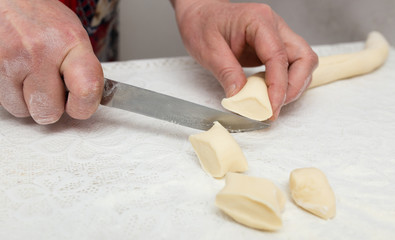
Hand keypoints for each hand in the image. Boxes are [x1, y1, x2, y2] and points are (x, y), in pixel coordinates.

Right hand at [0, 0, 102, 123]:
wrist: (7, 0)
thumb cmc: (41, 17)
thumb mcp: (73, 35)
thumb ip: (83, 69)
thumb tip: (89, 100)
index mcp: (71, 41)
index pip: (87, 90)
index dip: (84, 107)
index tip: (81, 105)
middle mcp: (41, 50)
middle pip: (50, 111)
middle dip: (51, 105)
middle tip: (51, 87)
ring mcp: (12, 59)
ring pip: (24, 110)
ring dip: (28, 100)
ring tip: (30, 75)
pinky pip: (6, 102)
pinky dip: (12, 93)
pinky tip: (17, 73)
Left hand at [171, 0, 317, 119]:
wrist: (201, 15)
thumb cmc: (203, 25)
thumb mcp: (209, 51)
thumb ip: (227, 73)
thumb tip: (241, 97)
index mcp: (258, 21)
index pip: (278, 56)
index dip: (278, 86)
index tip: (272, 107)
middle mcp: (274, 26)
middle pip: (303, 57)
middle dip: (293, 86)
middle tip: (274, 107)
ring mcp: (277, 35)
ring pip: (302, 62)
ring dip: (292, 86)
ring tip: (272, 102)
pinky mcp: (274, 46)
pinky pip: (290, 65)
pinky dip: (284, 82)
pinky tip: (269, 92)